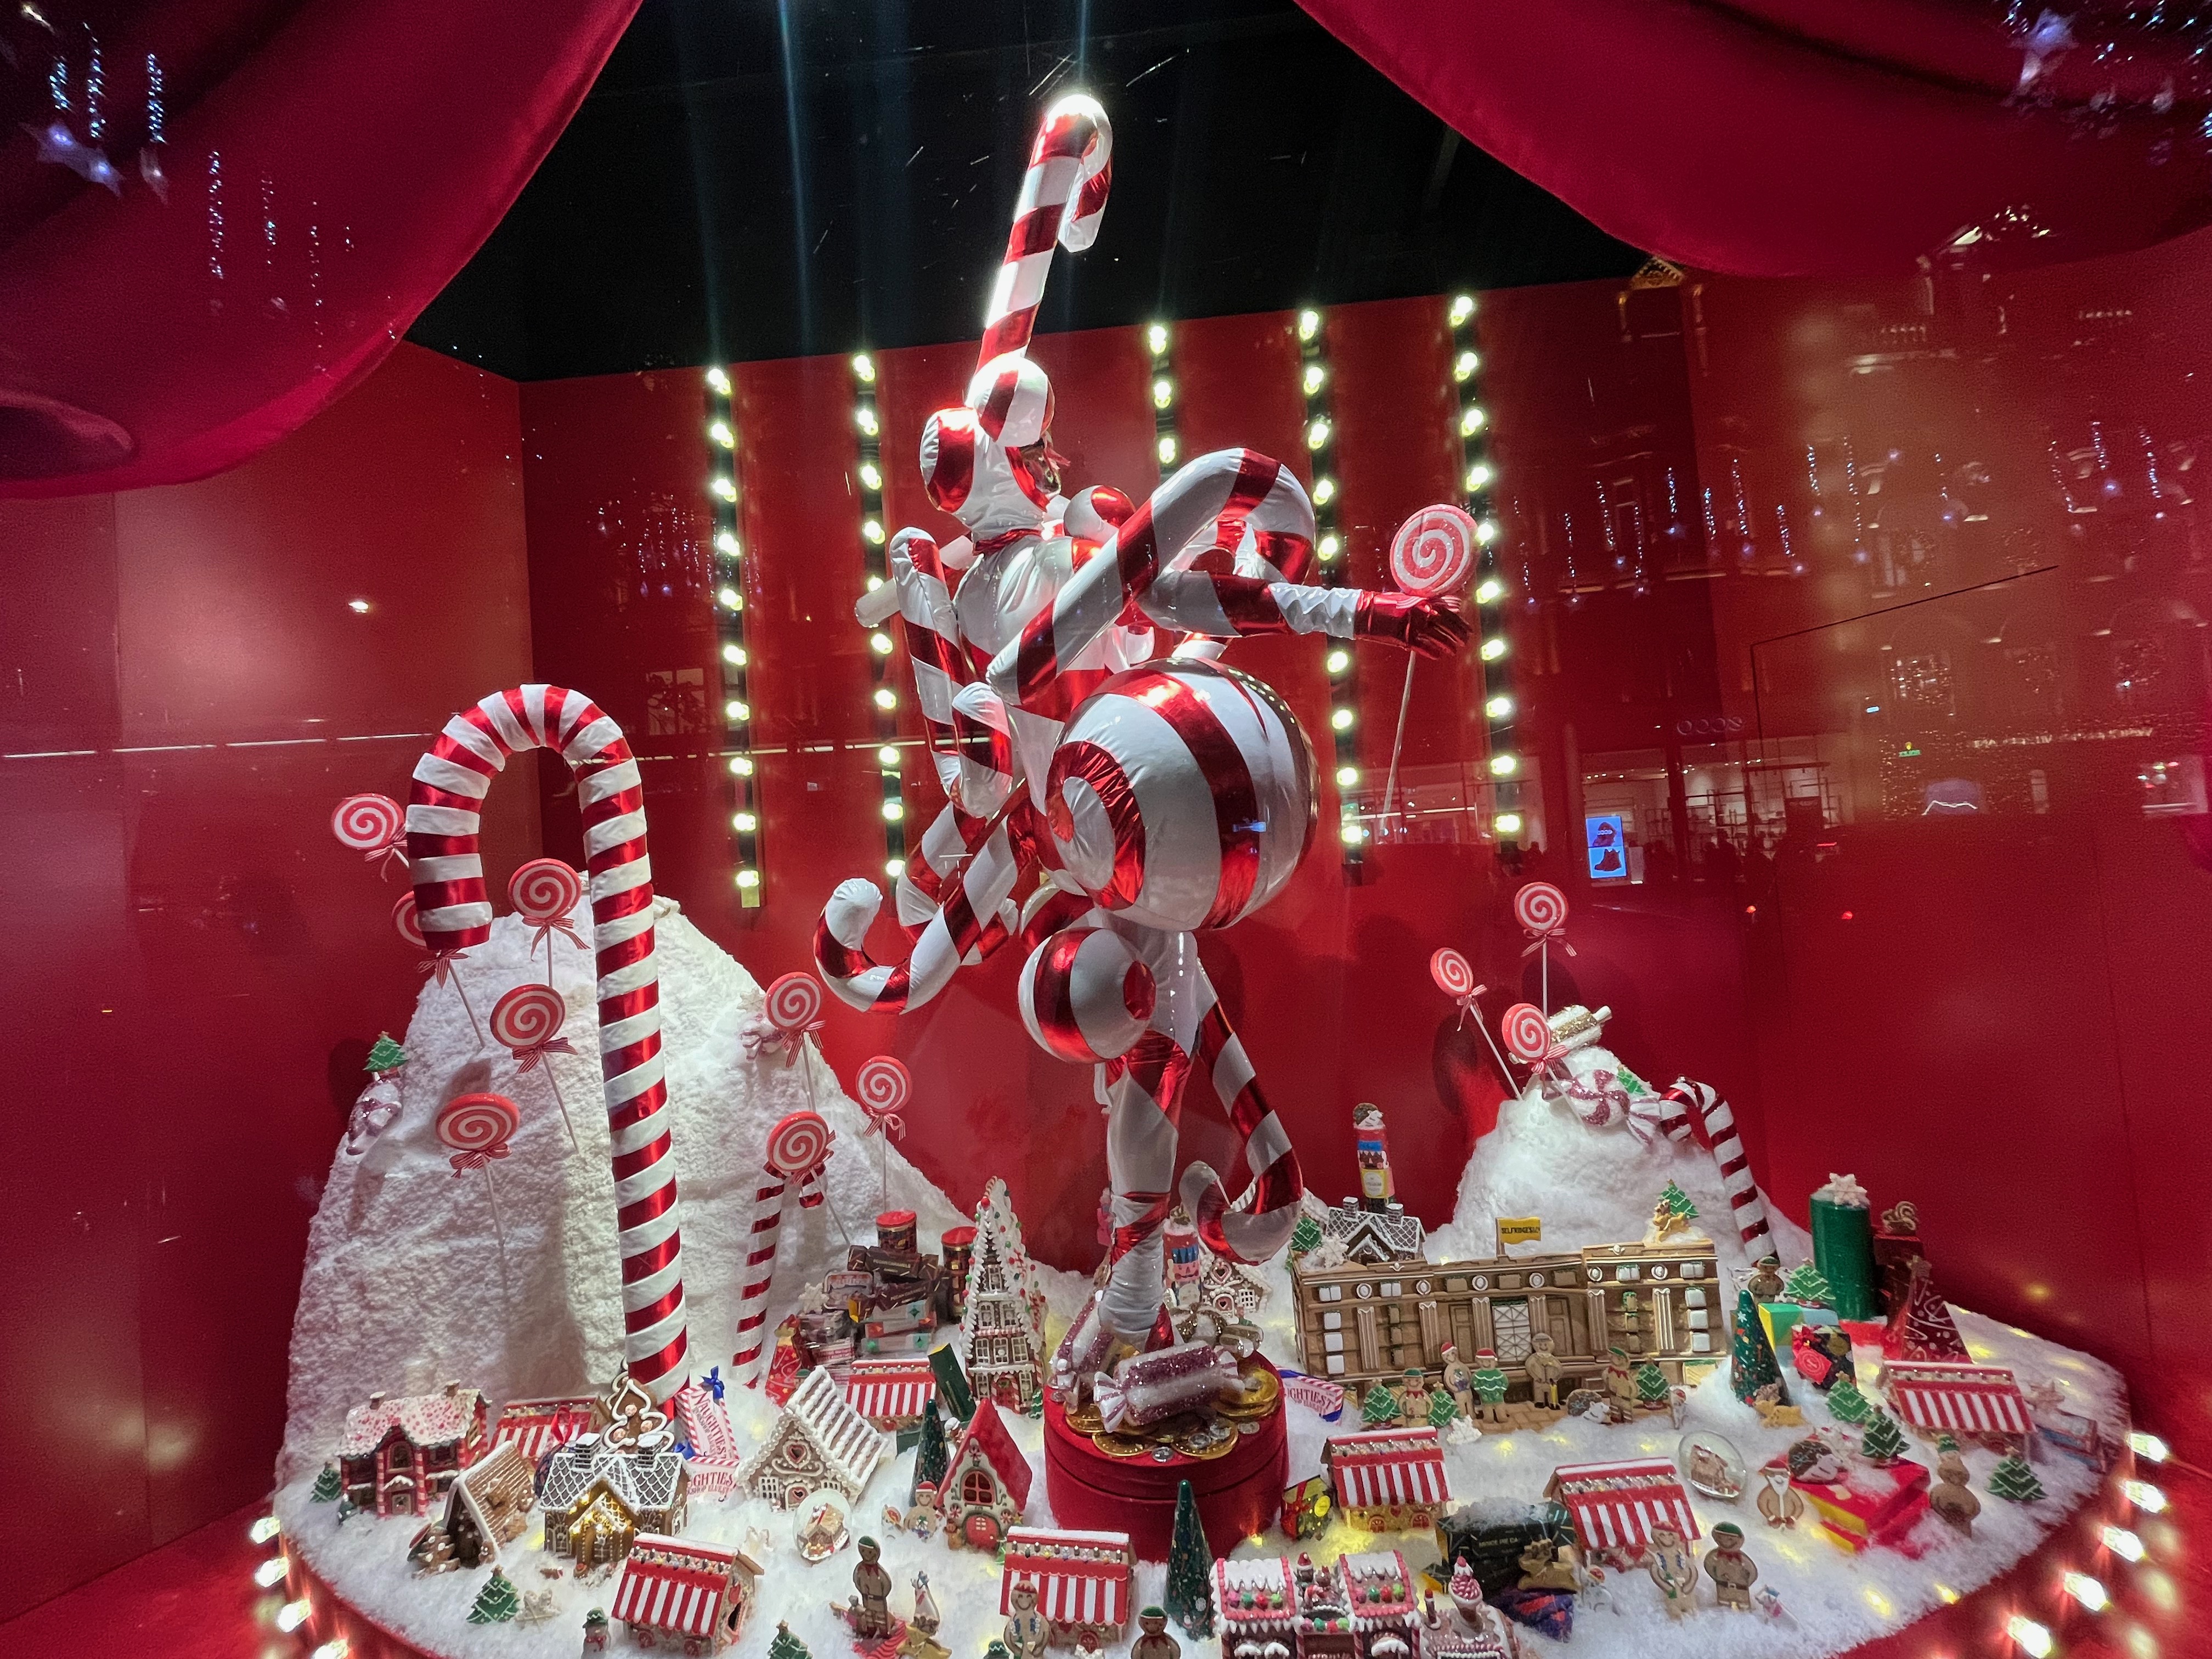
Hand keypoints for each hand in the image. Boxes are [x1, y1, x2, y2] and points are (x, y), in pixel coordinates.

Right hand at [1354, 592, 1472, 657]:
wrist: (1363, 611)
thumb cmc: (1384, 604)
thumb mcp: (1406, 599)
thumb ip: (1423, 603)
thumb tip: (1441, 607)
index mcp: (1421, 601)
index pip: (1447, 610)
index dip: (1459, 620)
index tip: (1466, 627)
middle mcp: (1419, 612)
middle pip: (1446, 624)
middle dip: (1458, 633)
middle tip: (1466, 639)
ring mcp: (1412, 625)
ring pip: (1437, 637)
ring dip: (1448, 644)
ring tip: (1455, 649)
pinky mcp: (1403, 637)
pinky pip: (1422, 647)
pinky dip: (1432, 652)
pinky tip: (1440, 656)